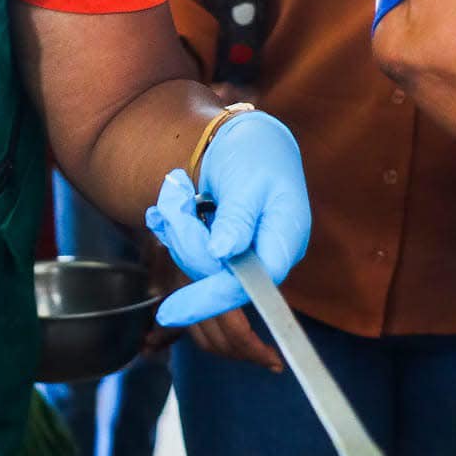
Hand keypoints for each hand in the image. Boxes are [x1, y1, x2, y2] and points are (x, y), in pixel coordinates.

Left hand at [145, 112, 309, 328]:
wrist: (248, 142)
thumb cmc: (255, 155)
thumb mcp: (246, 180)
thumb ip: (236, 218)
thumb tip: (222, 255)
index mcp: (285, 241)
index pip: (249, 285)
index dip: (210, 298)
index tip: (170, 312)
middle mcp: (267, 258)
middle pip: (215, 275)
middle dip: (185, 238)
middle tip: (174, 194)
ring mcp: (246, 258)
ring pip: (197, 265)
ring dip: (177, 229)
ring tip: (177, 192)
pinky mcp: (225, 255)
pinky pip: (192, 256)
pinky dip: (175, 230)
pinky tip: (174, 205)